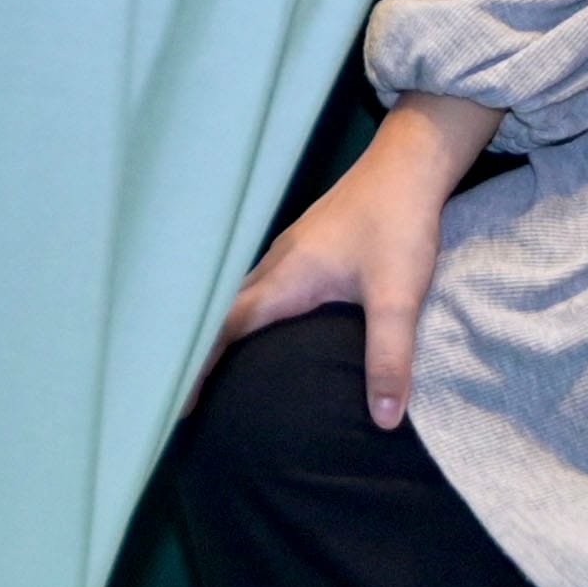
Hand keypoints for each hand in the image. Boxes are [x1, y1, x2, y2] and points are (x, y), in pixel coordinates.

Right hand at [217, 93, 495, 423]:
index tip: (179, 403)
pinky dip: (248, 315)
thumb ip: (389, 357)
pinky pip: (261, 287)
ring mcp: (289, 252)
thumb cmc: (398, 225)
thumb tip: (383, 421)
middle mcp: (277, 263)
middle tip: (190, 398)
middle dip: (203, 352)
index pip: (227, 326)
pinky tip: (267, 333)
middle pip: (224, 311)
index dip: (201, 364)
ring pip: (241, 297)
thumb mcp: (398, 296)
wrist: (409, 164)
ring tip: (219, 372)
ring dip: (224, 331)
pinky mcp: (305, 248)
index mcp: (286, 277)